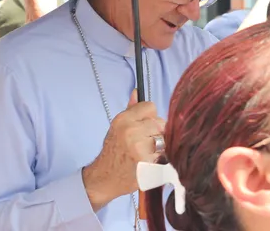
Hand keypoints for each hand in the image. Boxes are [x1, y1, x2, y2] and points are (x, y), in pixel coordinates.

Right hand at [82, 90, 164, 210]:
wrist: (105, 177)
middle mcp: (131, 131)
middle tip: (147, 143)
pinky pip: (164, 155)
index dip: (151, 117)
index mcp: (124, 120)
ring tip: (148, 153)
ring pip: (165, 139)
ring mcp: (140, 148)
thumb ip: (131, 110)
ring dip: (160, 147)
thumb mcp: (117, 127)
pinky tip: (149, 162)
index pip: (150, 107)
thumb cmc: (113, 152)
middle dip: (157, 132)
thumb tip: (137, 92)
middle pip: (161, 123)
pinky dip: (160, 160)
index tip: (147, 126)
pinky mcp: (147, 163)